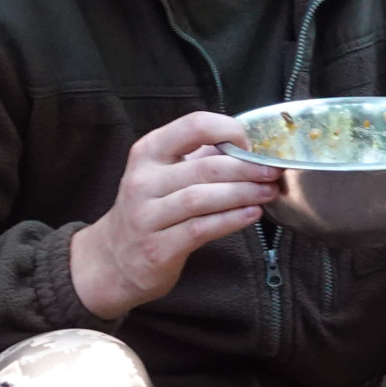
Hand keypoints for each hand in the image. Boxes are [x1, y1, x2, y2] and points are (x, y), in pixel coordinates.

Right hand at [69, 111, 276, 321]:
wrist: (113, 260)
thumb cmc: (148, 211)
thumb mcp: (161, 175)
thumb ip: (197, 158)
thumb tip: (246, 146)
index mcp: (147, 153)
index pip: (193, 126)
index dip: (228, 131)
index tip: (250, 144)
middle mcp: (143, 181)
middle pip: (206, 167)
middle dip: (247, 167)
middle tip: (272, 171)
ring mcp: (147, 216)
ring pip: (204, 198)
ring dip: (243, 193)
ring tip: (268, 192)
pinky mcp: (158, 247)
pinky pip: (202, 228)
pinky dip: (231, 220)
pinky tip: (251, 214)